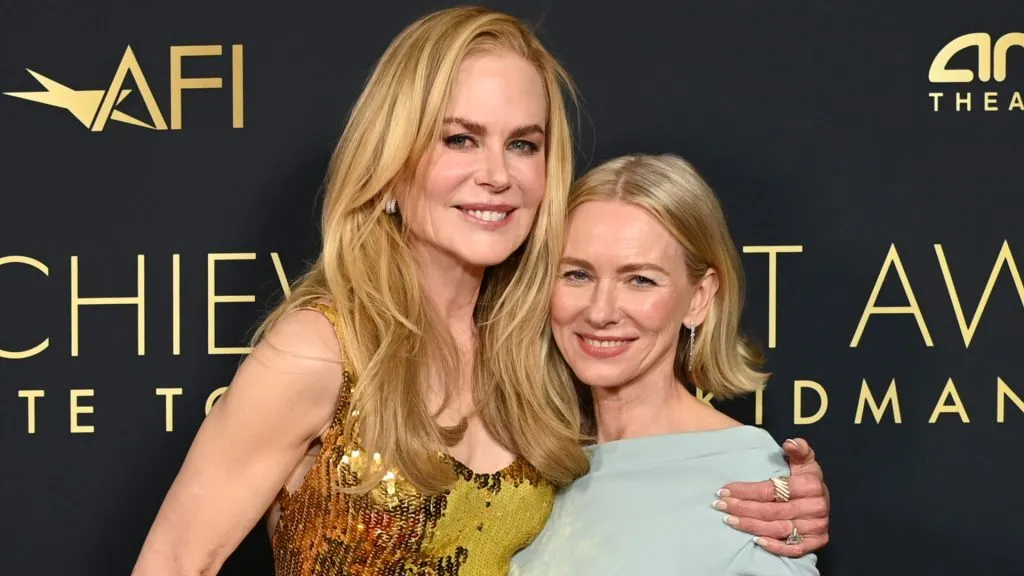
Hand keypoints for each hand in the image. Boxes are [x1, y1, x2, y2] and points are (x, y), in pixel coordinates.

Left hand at [712, 438, 829, 556]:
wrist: (823, 499)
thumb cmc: (806, 479)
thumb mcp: (805, 461)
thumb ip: (799, 450)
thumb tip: (790, 443)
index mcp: (810, 485)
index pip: (770, 490)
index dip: (745, 491)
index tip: (724, 490)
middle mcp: (816, 508)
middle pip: (771, 510)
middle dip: (742, 508)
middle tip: (720, 505)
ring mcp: (817, 527)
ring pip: (778, 529)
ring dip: (750, 526)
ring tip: (729, 520)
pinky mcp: (817, 542)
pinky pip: (794, 548)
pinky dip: (774, 546)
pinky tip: (755, 540)